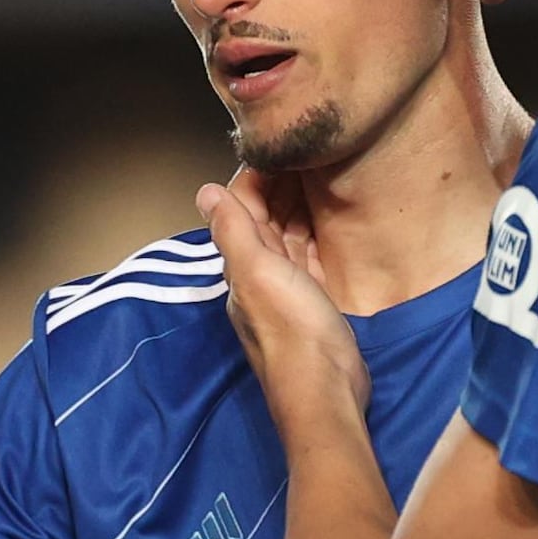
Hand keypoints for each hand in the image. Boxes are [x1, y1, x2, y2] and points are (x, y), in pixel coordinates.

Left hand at [193, 177, 368, 436]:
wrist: (326, 392)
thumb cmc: (293, 333)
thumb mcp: (258, 273)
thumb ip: (233, 232)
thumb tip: (204, 191)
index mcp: (241, 265)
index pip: (241, 208)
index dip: (256, 176)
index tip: (281, 147)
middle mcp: (260, 275)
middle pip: (266, 219)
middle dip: (281, 185)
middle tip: (308, 152)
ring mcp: (288, 290)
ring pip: (289, 235)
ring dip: (300, 205)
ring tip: (323, 172)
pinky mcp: (315, 302)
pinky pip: (312, 256)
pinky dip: (318, 233)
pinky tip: (333, 218)